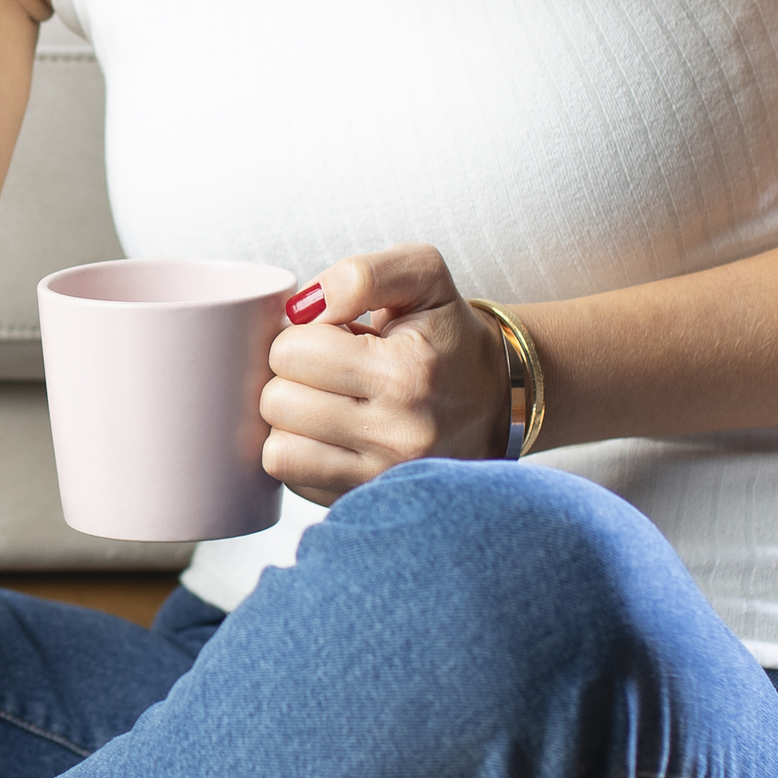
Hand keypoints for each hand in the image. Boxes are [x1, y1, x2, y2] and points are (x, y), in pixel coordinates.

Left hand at [261, 244, 511, 503]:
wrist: (500, 400)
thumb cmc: (449, 334)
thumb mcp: (424, 275)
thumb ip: (361, 275)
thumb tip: (301, 308)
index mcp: (406, 374)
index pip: (292, 352)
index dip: (302, 335)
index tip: (334, 337)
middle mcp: (397, 436)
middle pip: (277, 402)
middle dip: (292, 378)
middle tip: (329, 371)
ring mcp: (382, 479)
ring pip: (277, 451)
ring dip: (291, 421)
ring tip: (329, 402)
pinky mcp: (367, 502)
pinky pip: (294, 482)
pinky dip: (302, 455)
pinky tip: (332, 434)